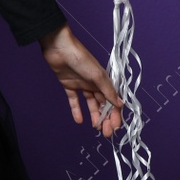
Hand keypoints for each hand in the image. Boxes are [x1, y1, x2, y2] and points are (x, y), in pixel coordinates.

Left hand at [39, 23, 123, 137]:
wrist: (58, 47)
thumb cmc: (80, 57)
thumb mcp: (97, 75)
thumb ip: (107, 91)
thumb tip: (120, 104)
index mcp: (103, 80)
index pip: (112, 100)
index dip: (115, 114)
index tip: (115, 127)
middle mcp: (94, 83)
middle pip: (103, 104)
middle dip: (106, 118)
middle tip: (106, 133)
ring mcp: (81, 84)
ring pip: (91, 104)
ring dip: (94, 116)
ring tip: (95, 128)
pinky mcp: (68, 85)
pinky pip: (74, 100)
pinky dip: (77, 110)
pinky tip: (79, 120)